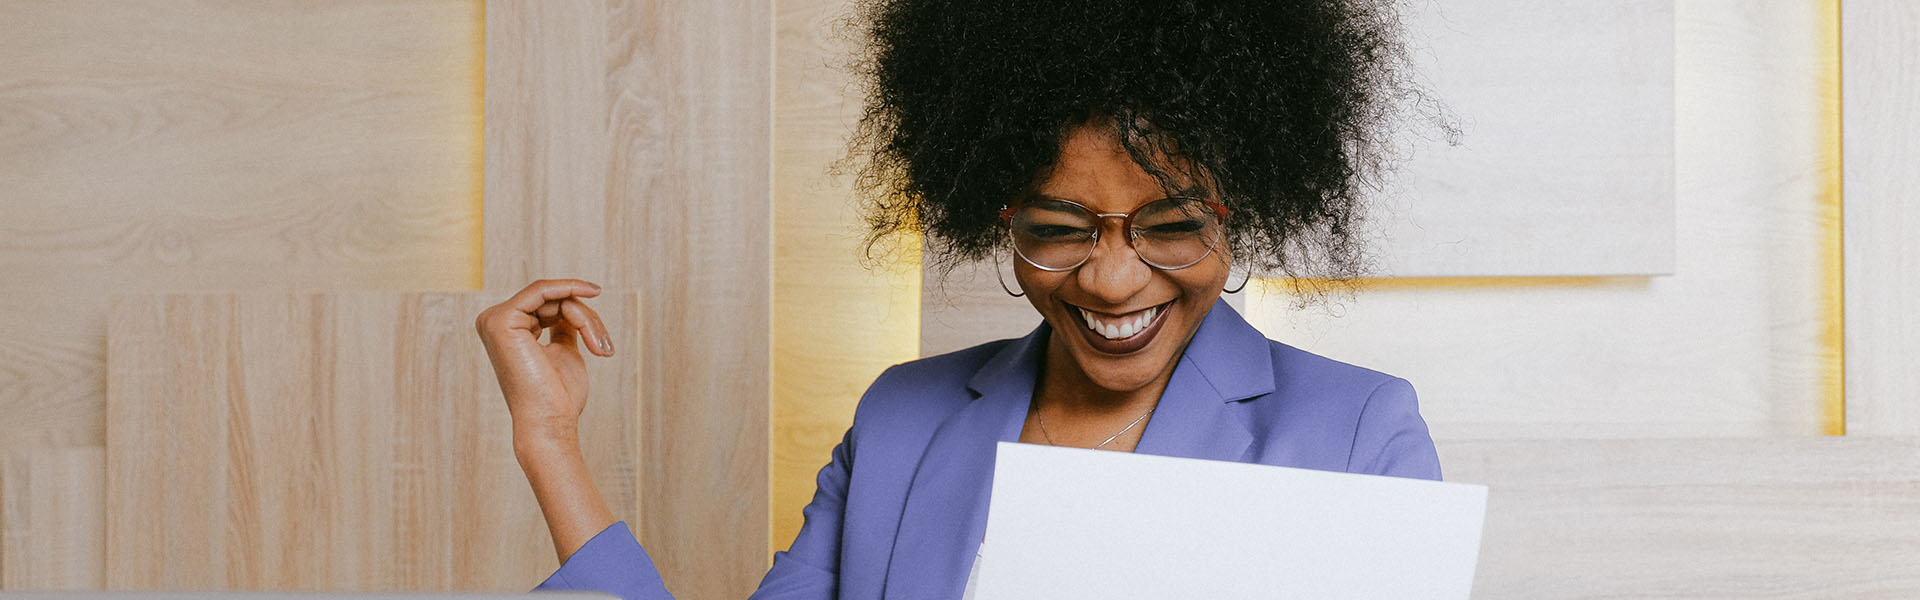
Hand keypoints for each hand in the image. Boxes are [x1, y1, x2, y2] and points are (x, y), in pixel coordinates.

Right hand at [475, 278, 614, 442]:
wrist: (550, 422)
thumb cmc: (558, 395)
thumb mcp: (564, 351)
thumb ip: (563, 326)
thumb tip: (571, 303)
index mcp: (506, 330)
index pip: (547, 306)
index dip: (580, 315)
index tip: (603, 331)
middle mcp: (494, 322)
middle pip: (551, 299)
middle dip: (586, 318)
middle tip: (604, 347)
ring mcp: (494, 320)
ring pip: (553, 296)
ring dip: (585, 317)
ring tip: (598, 346)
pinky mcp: (501, 320)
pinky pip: (543, 290)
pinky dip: (570, 289)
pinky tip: (591, 292)